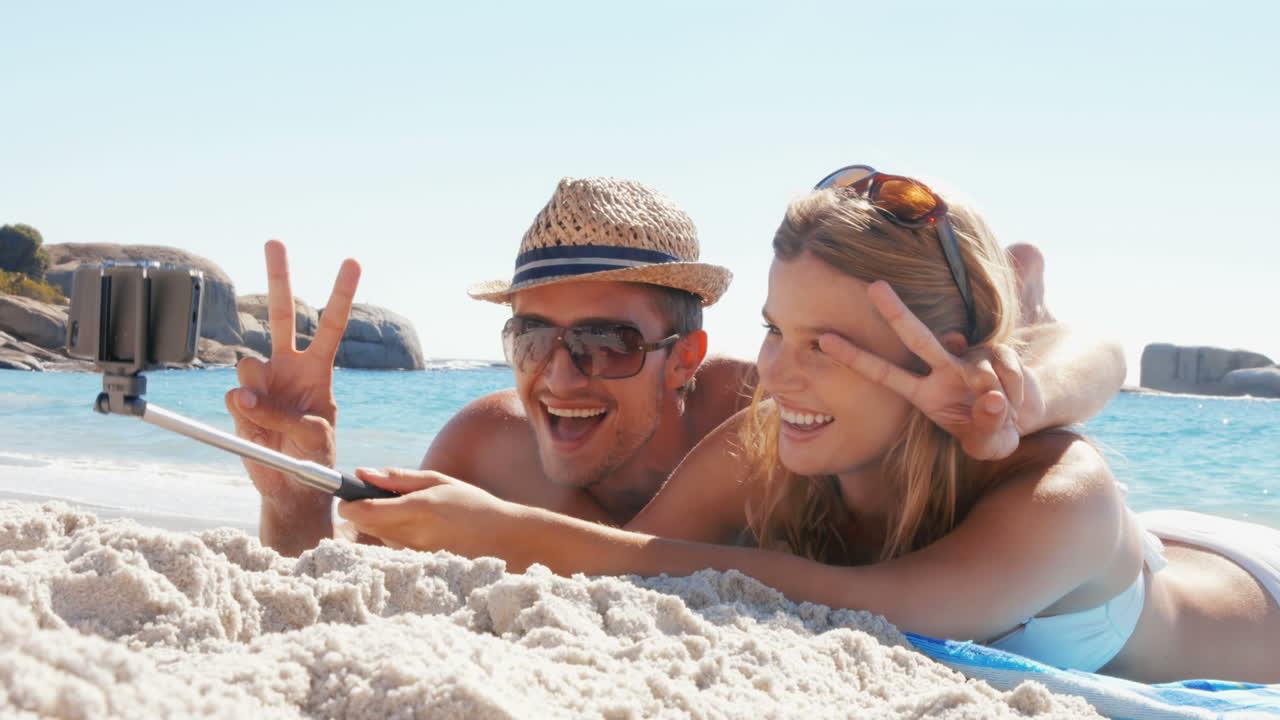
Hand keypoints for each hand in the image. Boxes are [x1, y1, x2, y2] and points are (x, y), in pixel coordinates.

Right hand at [224, 240, 359, 513]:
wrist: (292, 489)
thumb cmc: (315, 460)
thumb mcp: (314, 439)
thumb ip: (284, 415)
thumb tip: (244, 394)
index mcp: (319, 371)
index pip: (331, 325)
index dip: (341, 294)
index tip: (352, 261)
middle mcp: (290, 368)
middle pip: (284, 315)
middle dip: (280, 277)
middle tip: (275, 241)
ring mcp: (263, 383)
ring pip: (249, 363)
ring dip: (256, 389)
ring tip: (270, 419)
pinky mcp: (240, 404)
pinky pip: (234, 397)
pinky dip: (243, 412)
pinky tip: (255, 430)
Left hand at [336, 468, 524, 558]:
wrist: (503, 539)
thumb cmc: (473, 504)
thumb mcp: (439, 481)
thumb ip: (398, 477)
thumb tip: (361, 472)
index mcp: (418, 510)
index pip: (363, 511)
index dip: (348, 502)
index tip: (347, 494)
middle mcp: (412, 536)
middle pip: (363, 525)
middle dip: (362, 510)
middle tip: (380, 498)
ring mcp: (414, 555)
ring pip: (377, 536)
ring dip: (380, 523)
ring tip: (410, 513)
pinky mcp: (417, 565)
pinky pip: (392, 547)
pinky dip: (395, 535)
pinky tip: (420, 529)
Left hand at [817, 281, 1042, 460]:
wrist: (1024, 417)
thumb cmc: (992, 432)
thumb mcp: (989, 444)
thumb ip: (986, 430)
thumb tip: (992, 400)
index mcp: (924, 394)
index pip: (885, 374)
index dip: (856, 358)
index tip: (824, 340)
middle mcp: (941, 369)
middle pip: (916, 337)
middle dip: (895, 312)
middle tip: (874, 286)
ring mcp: (968, 357)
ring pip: (978, 368)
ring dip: (996, 394)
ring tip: (1006, 413)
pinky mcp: (997, 351)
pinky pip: (1006, 368)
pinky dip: (1016, 389)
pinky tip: (1017, 401)